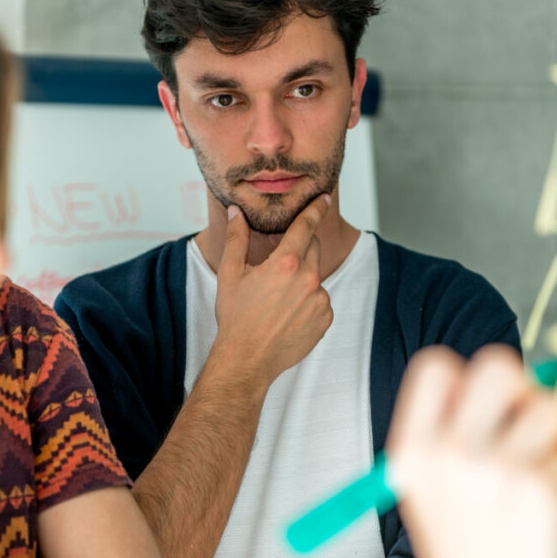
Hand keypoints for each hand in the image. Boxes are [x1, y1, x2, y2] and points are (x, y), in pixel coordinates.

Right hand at [211, 195, 333, 389]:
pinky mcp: (326, 318)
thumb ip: (236, 238)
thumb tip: (235, 212)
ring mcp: (320, 300)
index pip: (306, 226)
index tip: (325, 198)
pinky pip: (320, 300)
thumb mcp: (231, 274)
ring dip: (301, 279)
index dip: (316, 209)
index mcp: (285, 263)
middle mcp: (308, 279)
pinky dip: (308, 301)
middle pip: (312, 249)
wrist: (247, 359)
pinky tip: (287, 314)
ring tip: (277, 300)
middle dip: (299, 249)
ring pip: (315, 276)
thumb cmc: (236, 317)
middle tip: (278, 265)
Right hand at [386, 345, 556, 557]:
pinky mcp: (544, 491)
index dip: (462, 375)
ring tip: (540, 453)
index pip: (435, 366)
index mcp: (414, 448)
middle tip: (518, 411)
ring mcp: (500, 471)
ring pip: (546, 404)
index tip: (475, 399)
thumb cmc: (458, 542)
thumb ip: (446, 428)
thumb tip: (498, 378)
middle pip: (495, 367)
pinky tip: (551, 485)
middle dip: (515, 382)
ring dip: (550, 421)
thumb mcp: (424, 482)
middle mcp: (452, 453)